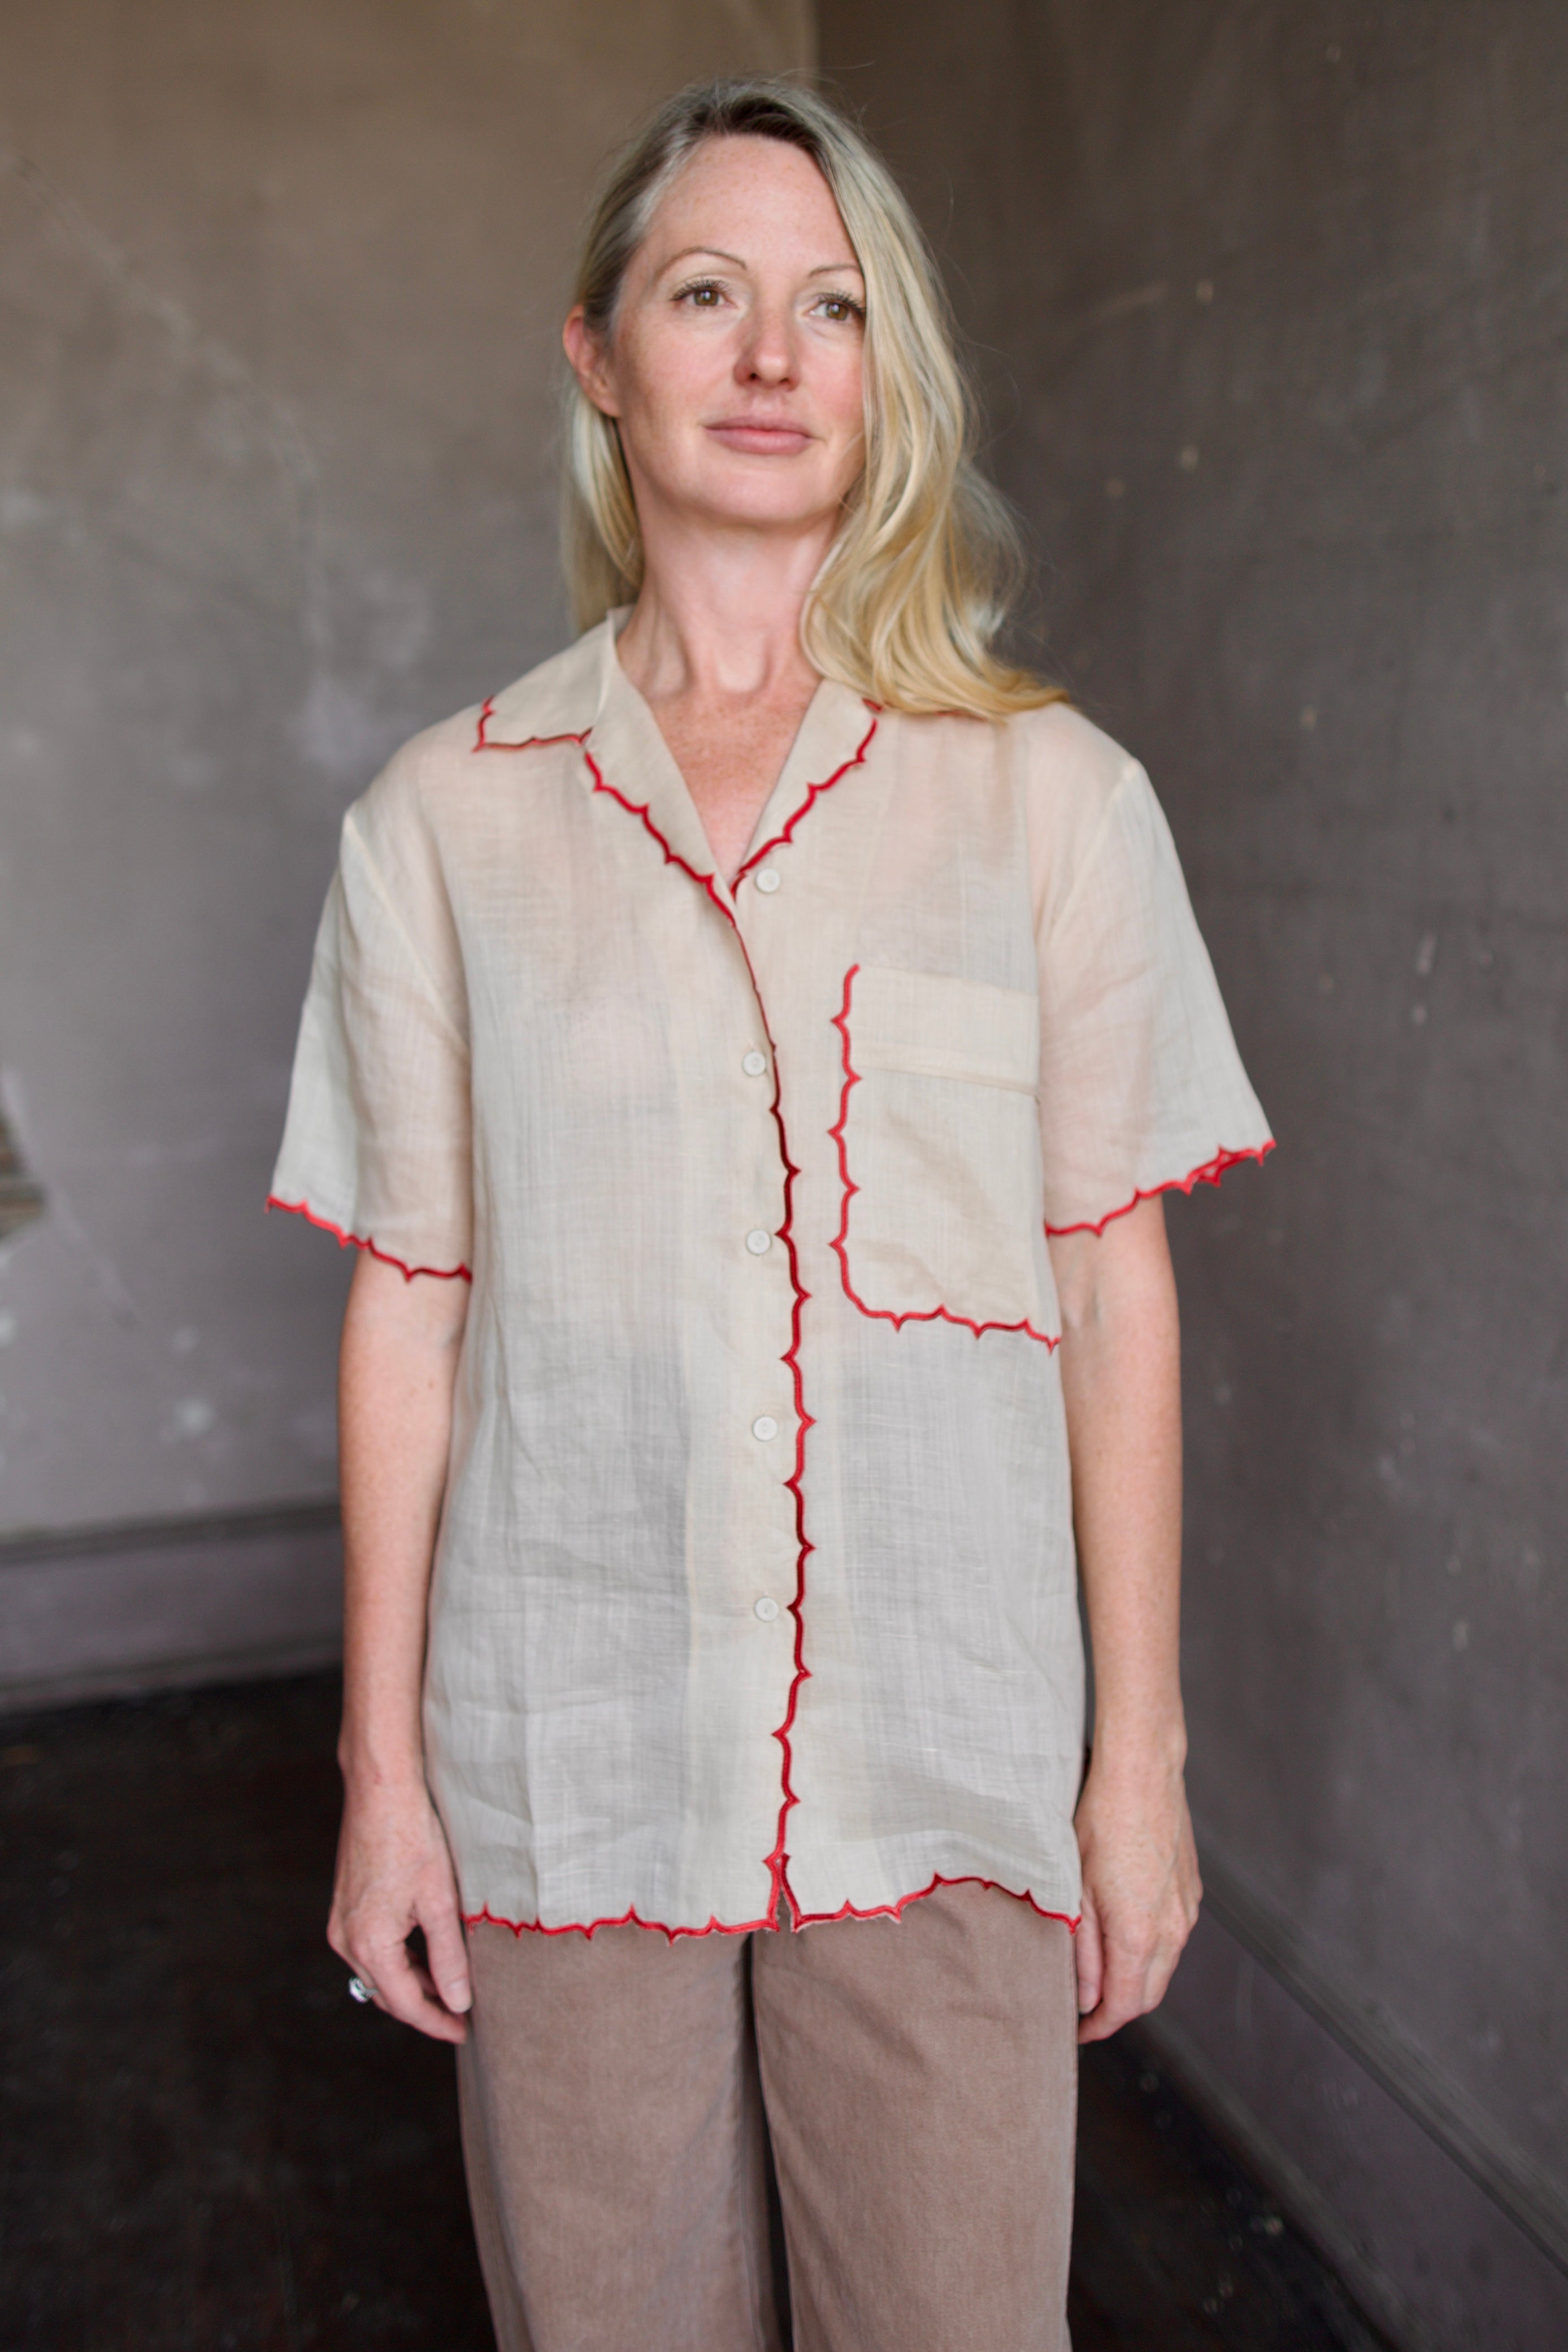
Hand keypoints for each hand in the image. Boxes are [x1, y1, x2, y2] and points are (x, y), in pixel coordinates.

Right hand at [328, 1776, 472, 2042]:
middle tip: (461, 2014)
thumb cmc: (413, 1838)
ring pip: (379, 1973)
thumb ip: (449, 1957)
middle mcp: (346, 1939)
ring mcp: (340, 1923)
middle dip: (424, 2006)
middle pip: (388, 1993)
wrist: (381, 1790)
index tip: (465, 2031)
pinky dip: (398, 1959)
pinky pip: (371, 1949)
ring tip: (450, 1985)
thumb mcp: (440, 1902)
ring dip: (411, 1983)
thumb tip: (459, 2001)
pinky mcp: (344, 1906)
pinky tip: (425, 1953)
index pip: (406, 2004)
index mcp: (369, 1944)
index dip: (438, 2022)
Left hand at [1072, 1747, 1200, 2043]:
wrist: (1143, 1771)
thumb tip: (1086, 1996)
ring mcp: (1186, 1910)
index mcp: (1140, 1935)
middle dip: (1117, 2009)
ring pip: (1163, 1967)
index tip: (1076, 2031)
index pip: (1123, 2007)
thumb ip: (1084, 1949)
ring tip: (1100, 1971)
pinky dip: (1151, 1951)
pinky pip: (1174, 1937)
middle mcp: (1172, 1930)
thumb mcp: (1076, 1887)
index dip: (1098, 2027)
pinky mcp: (1191, 1891)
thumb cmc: (1101, 1820)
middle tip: (1084, 2007)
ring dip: (1135, 1979)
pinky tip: (1126, 1932)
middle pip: (1147, 1995)